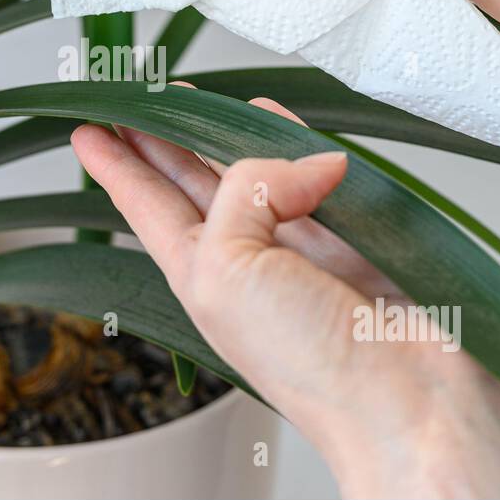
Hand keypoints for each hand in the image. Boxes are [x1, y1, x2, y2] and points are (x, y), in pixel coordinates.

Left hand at [71, 92, 499, 498]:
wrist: (411, 404)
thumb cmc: (312, 365)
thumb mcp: (230, 269)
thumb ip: (244, 192)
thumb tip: (304, 163)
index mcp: (201, 275)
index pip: (146, 206)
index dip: (117, 167)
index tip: (88, 131)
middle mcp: (246, 262)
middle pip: (191, 183)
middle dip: (160, 140)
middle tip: (132, 98)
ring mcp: (300, 248)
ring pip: (254, 172)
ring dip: (224, 131)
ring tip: (192, 96)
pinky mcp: (355, 238)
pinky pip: (317, 173)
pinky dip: (297, 140)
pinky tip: (276, 116)